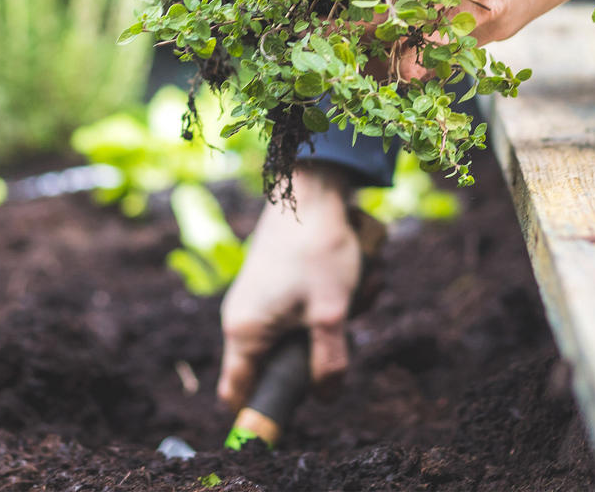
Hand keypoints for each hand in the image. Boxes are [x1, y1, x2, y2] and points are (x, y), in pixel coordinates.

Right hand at [217, 161, 361, 409]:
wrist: (313, 187)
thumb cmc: (317, 249)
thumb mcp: (331, 312)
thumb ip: (328, 363)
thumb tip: (327, 397)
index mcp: (243, 332)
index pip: (238, 393)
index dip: (265, 407)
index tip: (299, 403)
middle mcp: (243, 316)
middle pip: (282, 361)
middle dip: (323, 347)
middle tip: (345, 319)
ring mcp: (260, 295)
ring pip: (303, 329)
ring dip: (337, 314)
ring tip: (356, 282)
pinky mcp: (278, 277)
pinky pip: (307, 303)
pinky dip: (333, 293)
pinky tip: (352, 270)